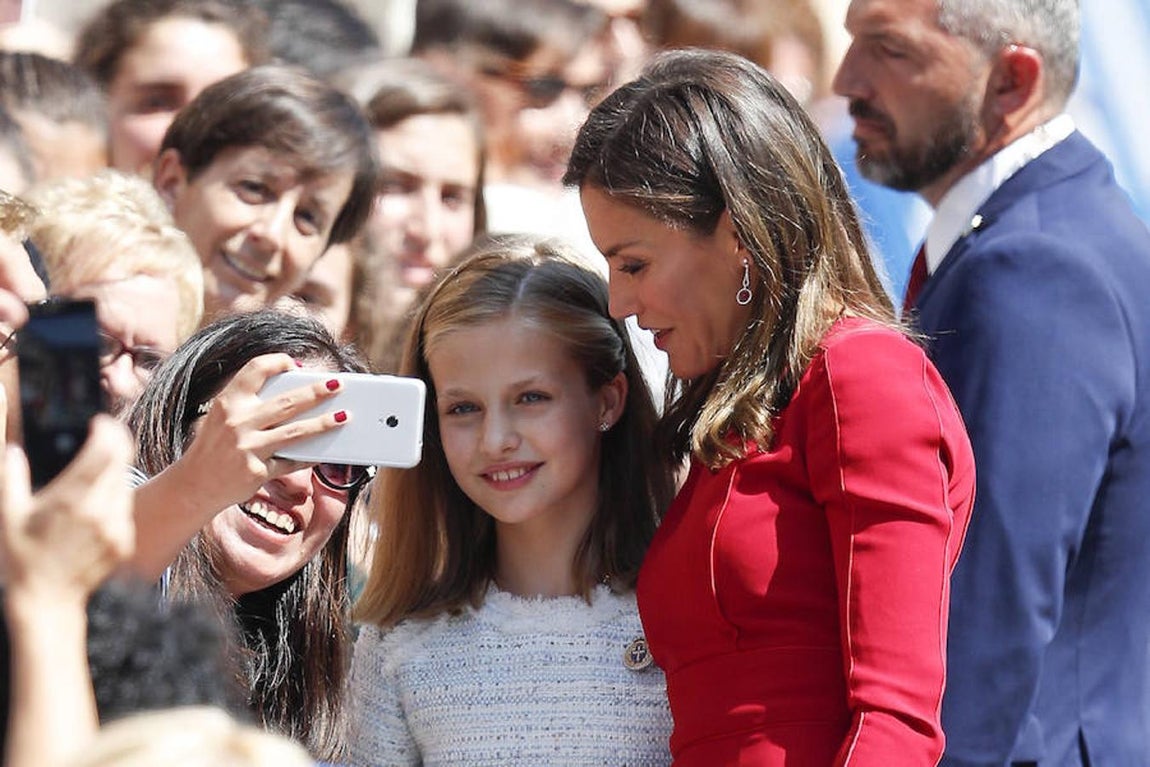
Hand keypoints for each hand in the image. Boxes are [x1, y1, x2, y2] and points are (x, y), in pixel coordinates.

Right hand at [0, 414, 135, 605]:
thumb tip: (13, 451)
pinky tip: (95, 505)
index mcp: (72, 500)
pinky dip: (115, 499)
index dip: (108, 430)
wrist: (48, 599)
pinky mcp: (125, 540)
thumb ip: (11, 477)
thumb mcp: (9, 515)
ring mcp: (116, 527)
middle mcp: (100, 511)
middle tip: (104, 435)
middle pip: (122, 462)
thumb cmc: (23, 556)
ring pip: (125, 484)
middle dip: (115, 443)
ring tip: (91, 475)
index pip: (105, 451)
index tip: (100, 422)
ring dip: (115, 471)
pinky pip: (126, 508)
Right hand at [173, 353, 346, 511]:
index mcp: (228, 401)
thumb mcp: (224, 416)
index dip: (279, 362)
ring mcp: (247, 447)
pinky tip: (325, 451)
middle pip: (287, 401)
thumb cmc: (215, 446)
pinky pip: (291, 462)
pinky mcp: (256, 471)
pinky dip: (310, 456)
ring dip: (324, 423)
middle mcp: (237, 422)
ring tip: (344, 417)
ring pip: (296, 432)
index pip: (256, 369)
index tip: (296, 364)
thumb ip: (251, 403)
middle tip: (339, 386)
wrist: (194, 484)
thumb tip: (298, 394)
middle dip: (317, 392)